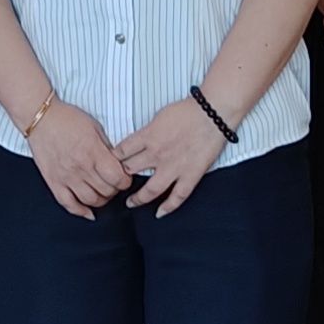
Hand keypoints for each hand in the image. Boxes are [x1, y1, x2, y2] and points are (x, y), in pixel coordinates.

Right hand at [23, 101, 133, 217]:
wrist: (40, 118)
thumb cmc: (66, 119)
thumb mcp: (95, 127)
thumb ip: (107, 147)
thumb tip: (117, 163)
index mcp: (93, 151)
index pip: (117, 178)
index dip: (125, 180)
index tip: (124, 178)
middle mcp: (80, 166)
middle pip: (106, 191)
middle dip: (114, 189)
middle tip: (113, 184)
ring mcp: (66, 176)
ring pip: (90, 200)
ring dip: (100, 200)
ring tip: (101, 193)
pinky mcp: (53, 182)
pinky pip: (68, 203)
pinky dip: (80, 211)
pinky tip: (87, 211)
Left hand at [108, 92, 234, 214]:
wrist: (213, 113)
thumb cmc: (187, 111)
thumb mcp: (158, 116)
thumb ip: (147, 132)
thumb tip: (140, 142)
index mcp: (148, 137)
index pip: (121, 152)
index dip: (113, 159)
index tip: (111, 164)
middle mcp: (157, 154)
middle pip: (130, 170)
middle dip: (121, 177)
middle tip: (117, 183)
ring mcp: (174, 167)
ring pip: (150, 190)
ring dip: (138, 199)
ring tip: (131, 203)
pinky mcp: (190, 175)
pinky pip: (177, 196)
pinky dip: (168, 207)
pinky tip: (159, 213)